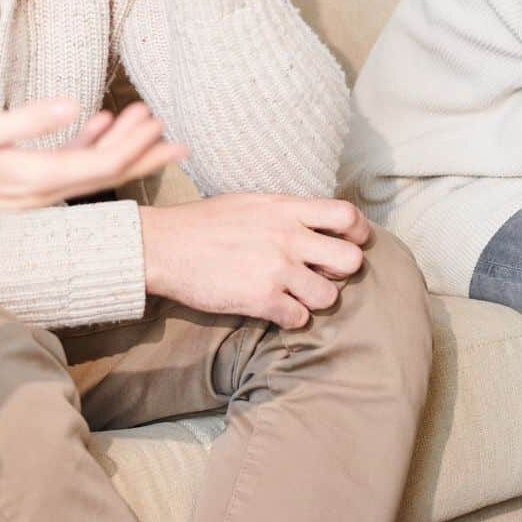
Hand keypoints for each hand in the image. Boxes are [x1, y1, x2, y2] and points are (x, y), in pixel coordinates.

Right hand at [0, 100, 186, 245]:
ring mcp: (29, 194)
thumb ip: (23, 121)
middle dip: (143, 155)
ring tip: (148, 123)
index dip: (135, 146)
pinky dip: (87, 149)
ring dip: (120, 149)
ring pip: (89, 173)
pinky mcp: (17, 187)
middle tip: (180, 137)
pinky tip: (98, 126)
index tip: (160, 122)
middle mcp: (38, 193)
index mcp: (33, 178)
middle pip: (106, 176)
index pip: (101, 165)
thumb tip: (72, 106)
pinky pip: (65, 170)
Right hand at [139, 194, 370, 328]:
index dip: (358, 234)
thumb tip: (314, 223)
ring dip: (315, 300)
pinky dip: (291, 318)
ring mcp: (276, 269)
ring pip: (329, 297)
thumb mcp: (251, 203)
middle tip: (321, 274)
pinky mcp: (260, 299)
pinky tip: (275, 309)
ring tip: (295, 295)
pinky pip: (299, 319)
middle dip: (342, 273)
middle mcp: (288, 237)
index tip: (348, 243)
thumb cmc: (204, 223)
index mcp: (287, 209)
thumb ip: (286, 212)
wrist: (164, 245)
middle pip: (351, 261)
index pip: (348, 216)